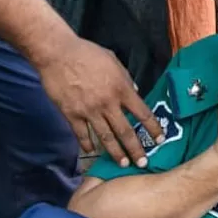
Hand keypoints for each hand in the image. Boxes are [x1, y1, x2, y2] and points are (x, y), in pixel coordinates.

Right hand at [37, 37, 161, 168]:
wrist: (57, 54)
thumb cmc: (86, 53)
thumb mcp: (113, 60)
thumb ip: (125, 78)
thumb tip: (134, 92)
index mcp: (121, 89)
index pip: (143, 113)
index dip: (153, 128)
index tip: (160, 140)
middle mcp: (108, 103)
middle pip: (126, 131)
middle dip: (136, 150)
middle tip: (143, 163)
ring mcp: (89, 111)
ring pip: (106, 137)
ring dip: (116, 153)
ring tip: (123, 164)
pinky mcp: (72, 114)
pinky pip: (82, 134)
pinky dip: (87, 144)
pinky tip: (92, 151)